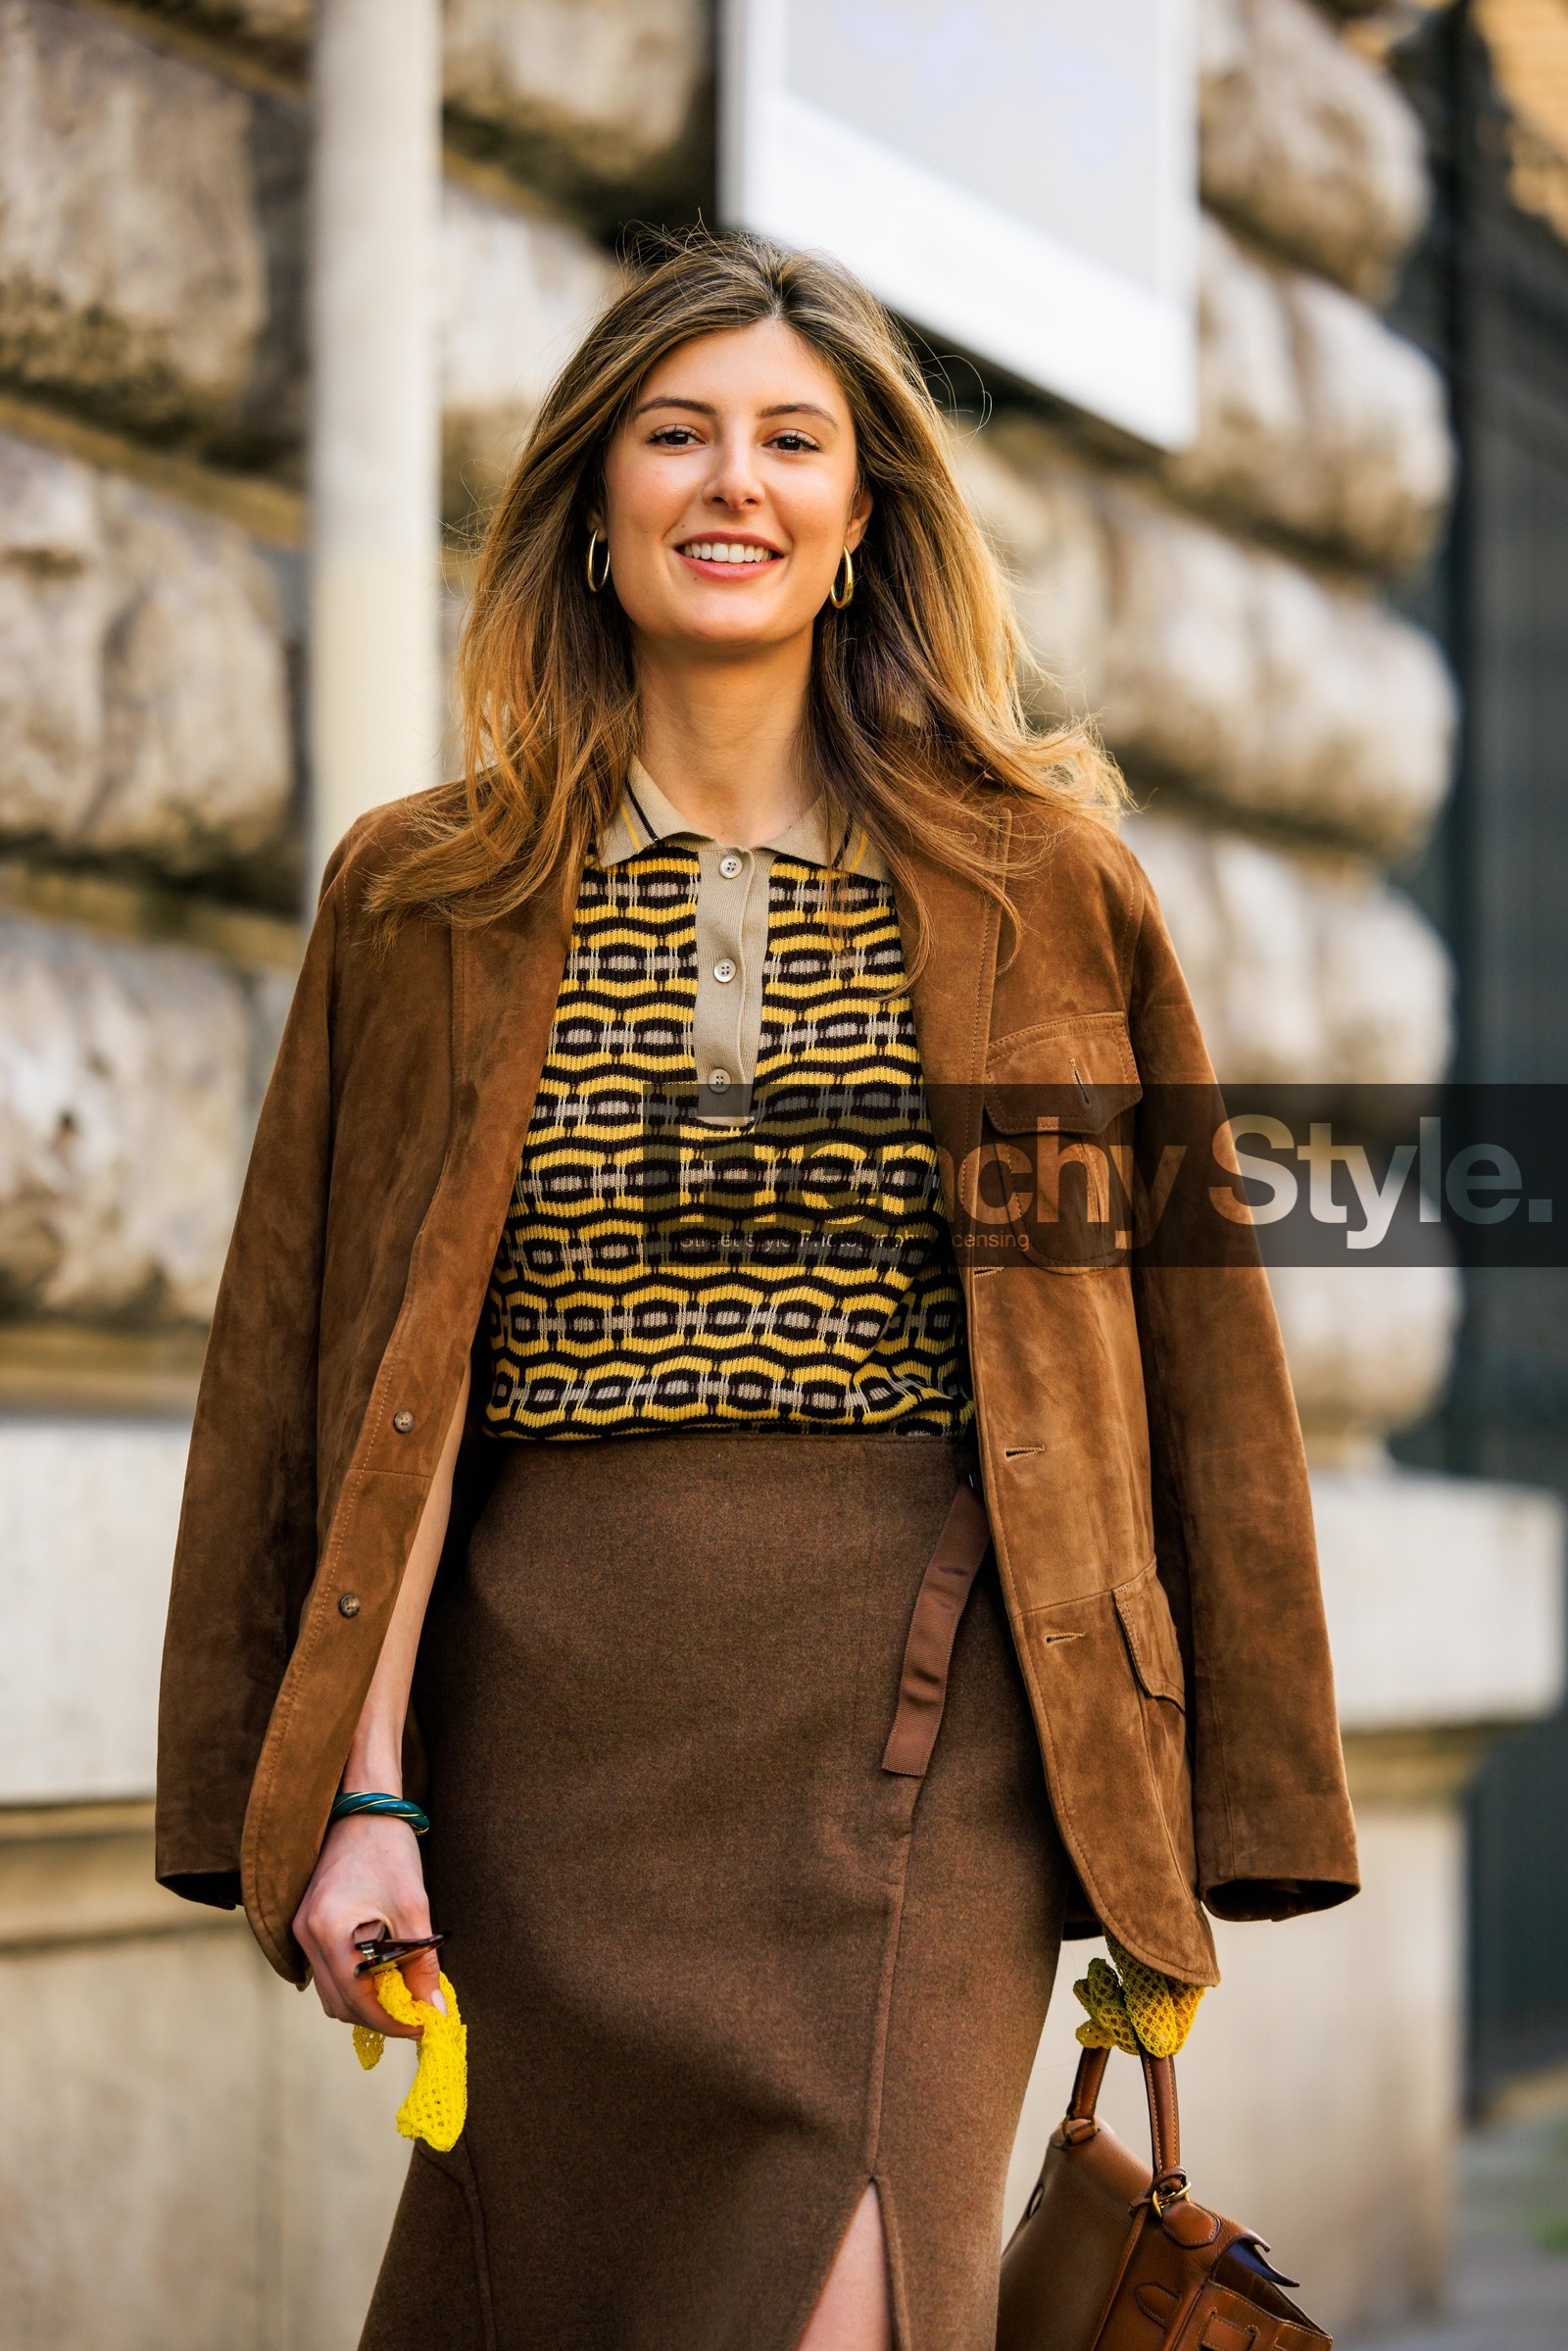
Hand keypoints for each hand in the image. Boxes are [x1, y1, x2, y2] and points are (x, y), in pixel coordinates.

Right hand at [292, 1814, 442, 2034]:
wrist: (365, 1808)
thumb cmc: (390, 1851)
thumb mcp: (413, 1907)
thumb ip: (422, 1963)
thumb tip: (435, 2011)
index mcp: (328, 1930)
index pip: (356, 2000)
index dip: (391, 2020)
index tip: (422, 2023)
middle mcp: (305, 1934)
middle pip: (338, 2004)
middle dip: (378, 2016)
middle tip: (416, 2011)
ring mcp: (301, 1930)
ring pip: (330, 1992)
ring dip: (365, 2002)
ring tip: (403, 1993)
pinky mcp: (307, 1924)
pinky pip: (327, 1971)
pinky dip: (353, 1982)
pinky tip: (382, 1973)